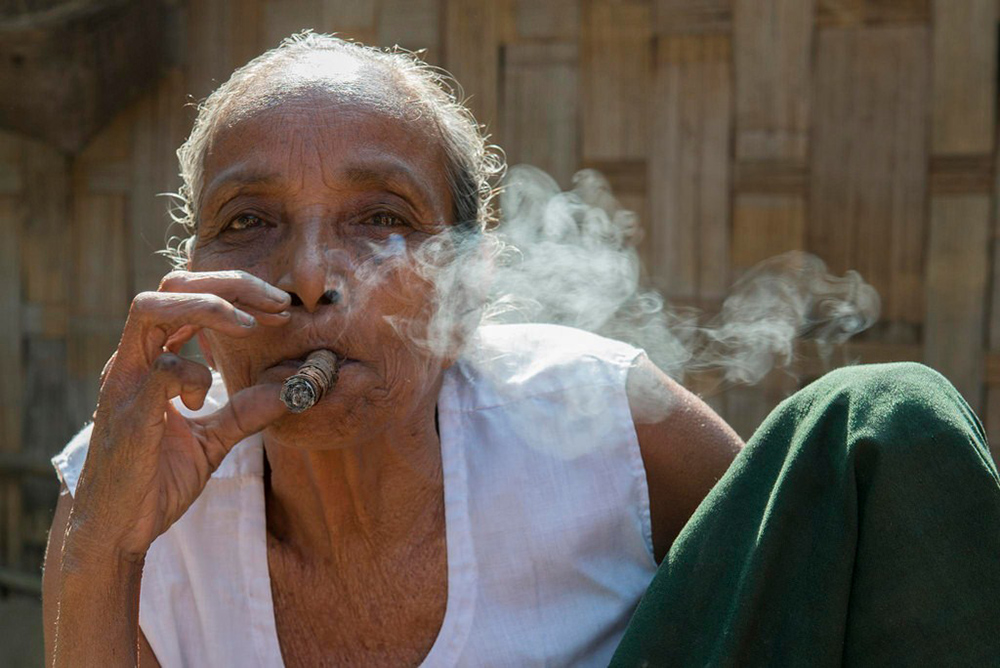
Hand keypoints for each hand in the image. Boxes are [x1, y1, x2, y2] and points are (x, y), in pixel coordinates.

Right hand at [66, 270, 291, 563]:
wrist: (119, 529)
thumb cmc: (157, 480)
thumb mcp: (216, 439)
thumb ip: (248, 410)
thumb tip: (294, 388)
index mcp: (152, 359)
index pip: (189, 296)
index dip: (237, 294)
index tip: (280, 310)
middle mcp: (134, 360)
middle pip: (171, 285)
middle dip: (230, 284)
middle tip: (277, 303)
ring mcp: (124, 380)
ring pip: (150, 308)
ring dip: (208, 308)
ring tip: (249, 327)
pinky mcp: (125, 410)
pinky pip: (159, 370)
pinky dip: (192, 376)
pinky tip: (204, 402)